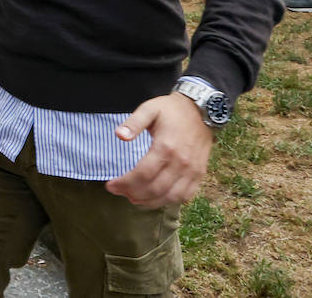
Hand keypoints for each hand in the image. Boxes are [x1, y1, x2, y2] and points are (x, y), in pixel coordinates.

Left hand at [105, 93, 213, 207]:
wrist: (201, 110)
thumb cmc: (172, 110)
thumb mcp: (150, 109)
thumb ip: (134, 122)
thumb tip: (119, 135)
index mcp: (166, 146)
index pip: (142, 174)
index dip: (124, 183)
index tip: (110, 185)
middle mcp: (181, 162)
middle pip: (154, 188)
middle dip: (133, 194)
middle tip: (119, 192)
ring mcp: (192, 171)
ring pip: (170, 197)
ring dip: (149, 202)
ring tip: (133, 199)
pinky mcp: (199, 174)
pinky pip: (185, 196)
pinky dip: (169, 202)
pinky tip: (155, 199)